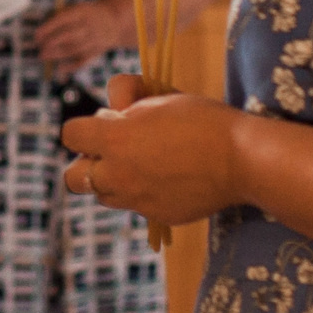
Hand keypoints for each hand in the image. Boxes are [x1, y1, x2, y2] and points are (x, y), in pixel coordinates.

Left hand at [35, 0, 133, 74]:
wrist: (113, 21)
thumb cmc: (85, 14)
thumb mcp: (75, 8)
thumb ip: (58, 15)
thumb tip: (40, 30)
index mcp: (82, 12)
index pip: (63, 20)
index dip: (48, 28)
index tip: (36, 35)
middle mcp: (90, 26)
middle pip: (70, 36)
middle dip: (52, 43)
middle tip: (39, 48)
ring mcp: (95, 39)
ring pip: (75, 49)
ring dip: (57, 54)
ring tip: (43, 56)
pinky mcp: (97, 51)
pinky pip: (84, 60)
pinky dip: (72, 66)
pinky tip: (60, 68)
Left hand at [59, 74, 241, 224]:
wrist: (242, 160)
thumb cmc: (202, 119)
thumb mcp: (160, 96)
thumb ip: (127, 101)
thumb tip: (112, 111)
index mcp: (114, 139)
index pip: (69, 135)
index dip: (83, 128)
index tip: (104, 124)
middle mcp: (118, 174)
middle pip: (73, 177)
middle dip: (87, 164)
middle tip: (114, 153)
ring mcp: (137, 200)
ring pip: (104, 195)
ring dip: (113, 181)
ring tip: (143, 166)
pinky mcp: (158, 216)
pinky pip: (137, 206)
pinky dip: (144, 195)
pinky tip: (170, 181)